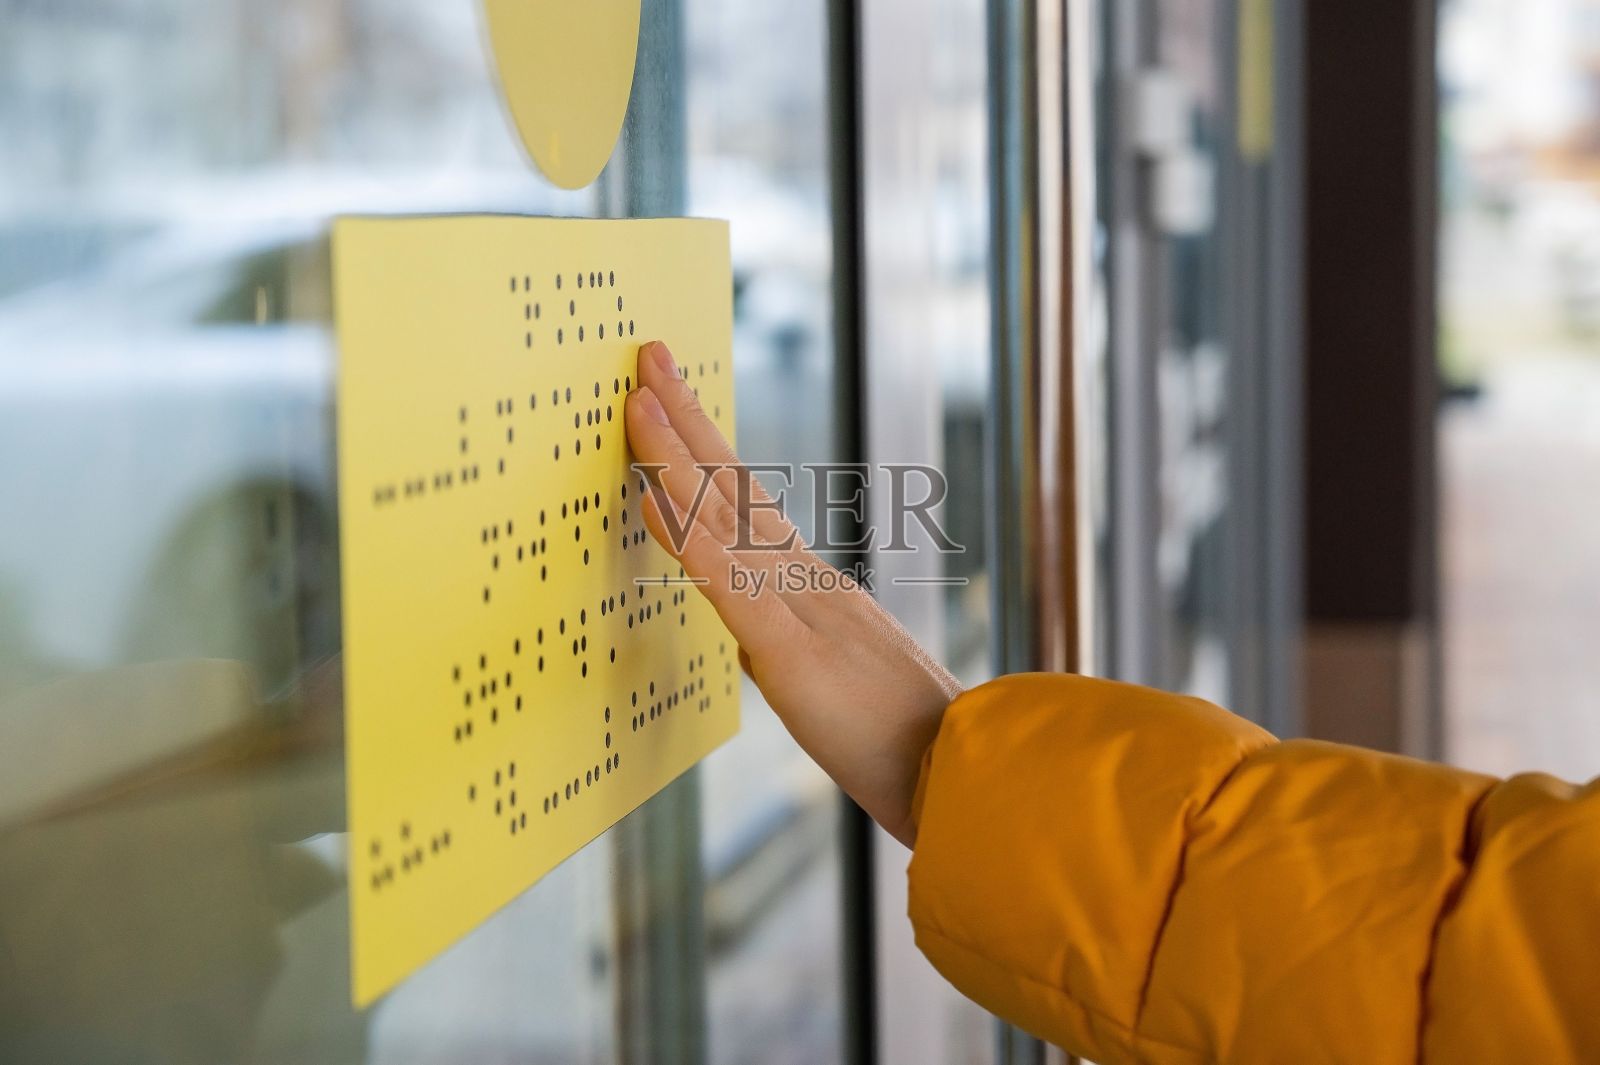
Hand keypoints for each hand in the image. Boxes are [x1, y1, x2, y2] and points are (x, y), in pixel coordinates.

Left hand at [624, 341, 960, 846]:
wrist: (960, 778)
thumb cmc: (899, 737)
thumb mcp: (826, 677)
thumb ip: (786, 643)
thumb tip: (749, 631)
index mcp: (809, 584)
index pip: (746, 499)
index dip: (703, 444)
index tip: (668, 393)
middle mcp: (806, 579)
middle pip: (735, 484)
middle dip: (686, 417)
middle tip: (648, 353)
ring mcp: (802, 609)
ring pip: (730, 519)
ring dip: (677, 456)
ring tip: (639, 400)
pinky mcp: (797, 655)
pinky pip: (734, 588)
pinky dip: (691, 539)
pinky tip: (655, 502)